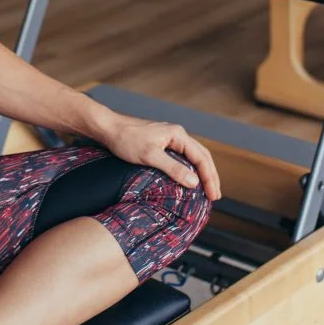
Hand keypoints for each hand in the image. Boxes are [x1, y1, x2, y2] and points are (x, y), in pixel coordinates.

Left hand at [95, 115, 220, 199]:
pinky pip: (182, 158)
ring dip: (202, 173)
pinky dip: (190, 170)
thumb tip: (194, 182)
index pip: (202, 157)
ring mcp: (169, 139)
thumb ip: (172, 168)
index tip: (213, 195)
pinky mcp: (161, 144)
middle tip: (215, 196)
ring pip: (193, 157)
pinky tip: (189, 180)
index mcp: (178, 135)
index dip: (210, 177)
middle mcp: (177, 135)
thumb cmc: (126, 139)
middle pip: (201, 156)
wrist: (108, 128)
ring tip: (207, 190)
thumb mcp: (149, 155)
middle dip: (210, 176)